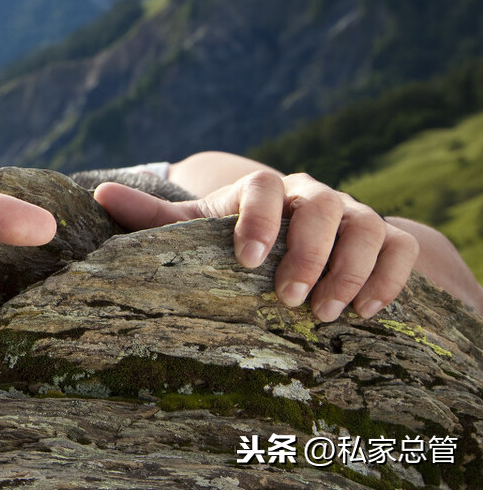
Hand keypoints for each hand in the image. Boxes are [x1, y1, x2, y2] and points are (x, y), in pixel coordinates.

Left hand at [93, 171, 419, 320]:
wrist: (296, 233)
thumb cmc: (237, 233)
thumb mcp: (196, 225)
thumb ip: (153, 216)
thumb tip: (99, 195)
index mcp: (264, 188)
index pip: (264, 185)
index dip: (257, 219)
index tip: (246, 261)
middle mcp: (312, 195)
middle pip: (321, 206)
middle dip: (307, 254)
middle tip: (288, 300)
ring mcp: (354, 214)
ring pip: (369, 226)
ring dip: (350, 271)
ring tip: (327, 315)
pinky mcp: (387, 238)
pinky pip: (401, 247)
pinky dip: (389, 277)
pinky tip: (366, 312)